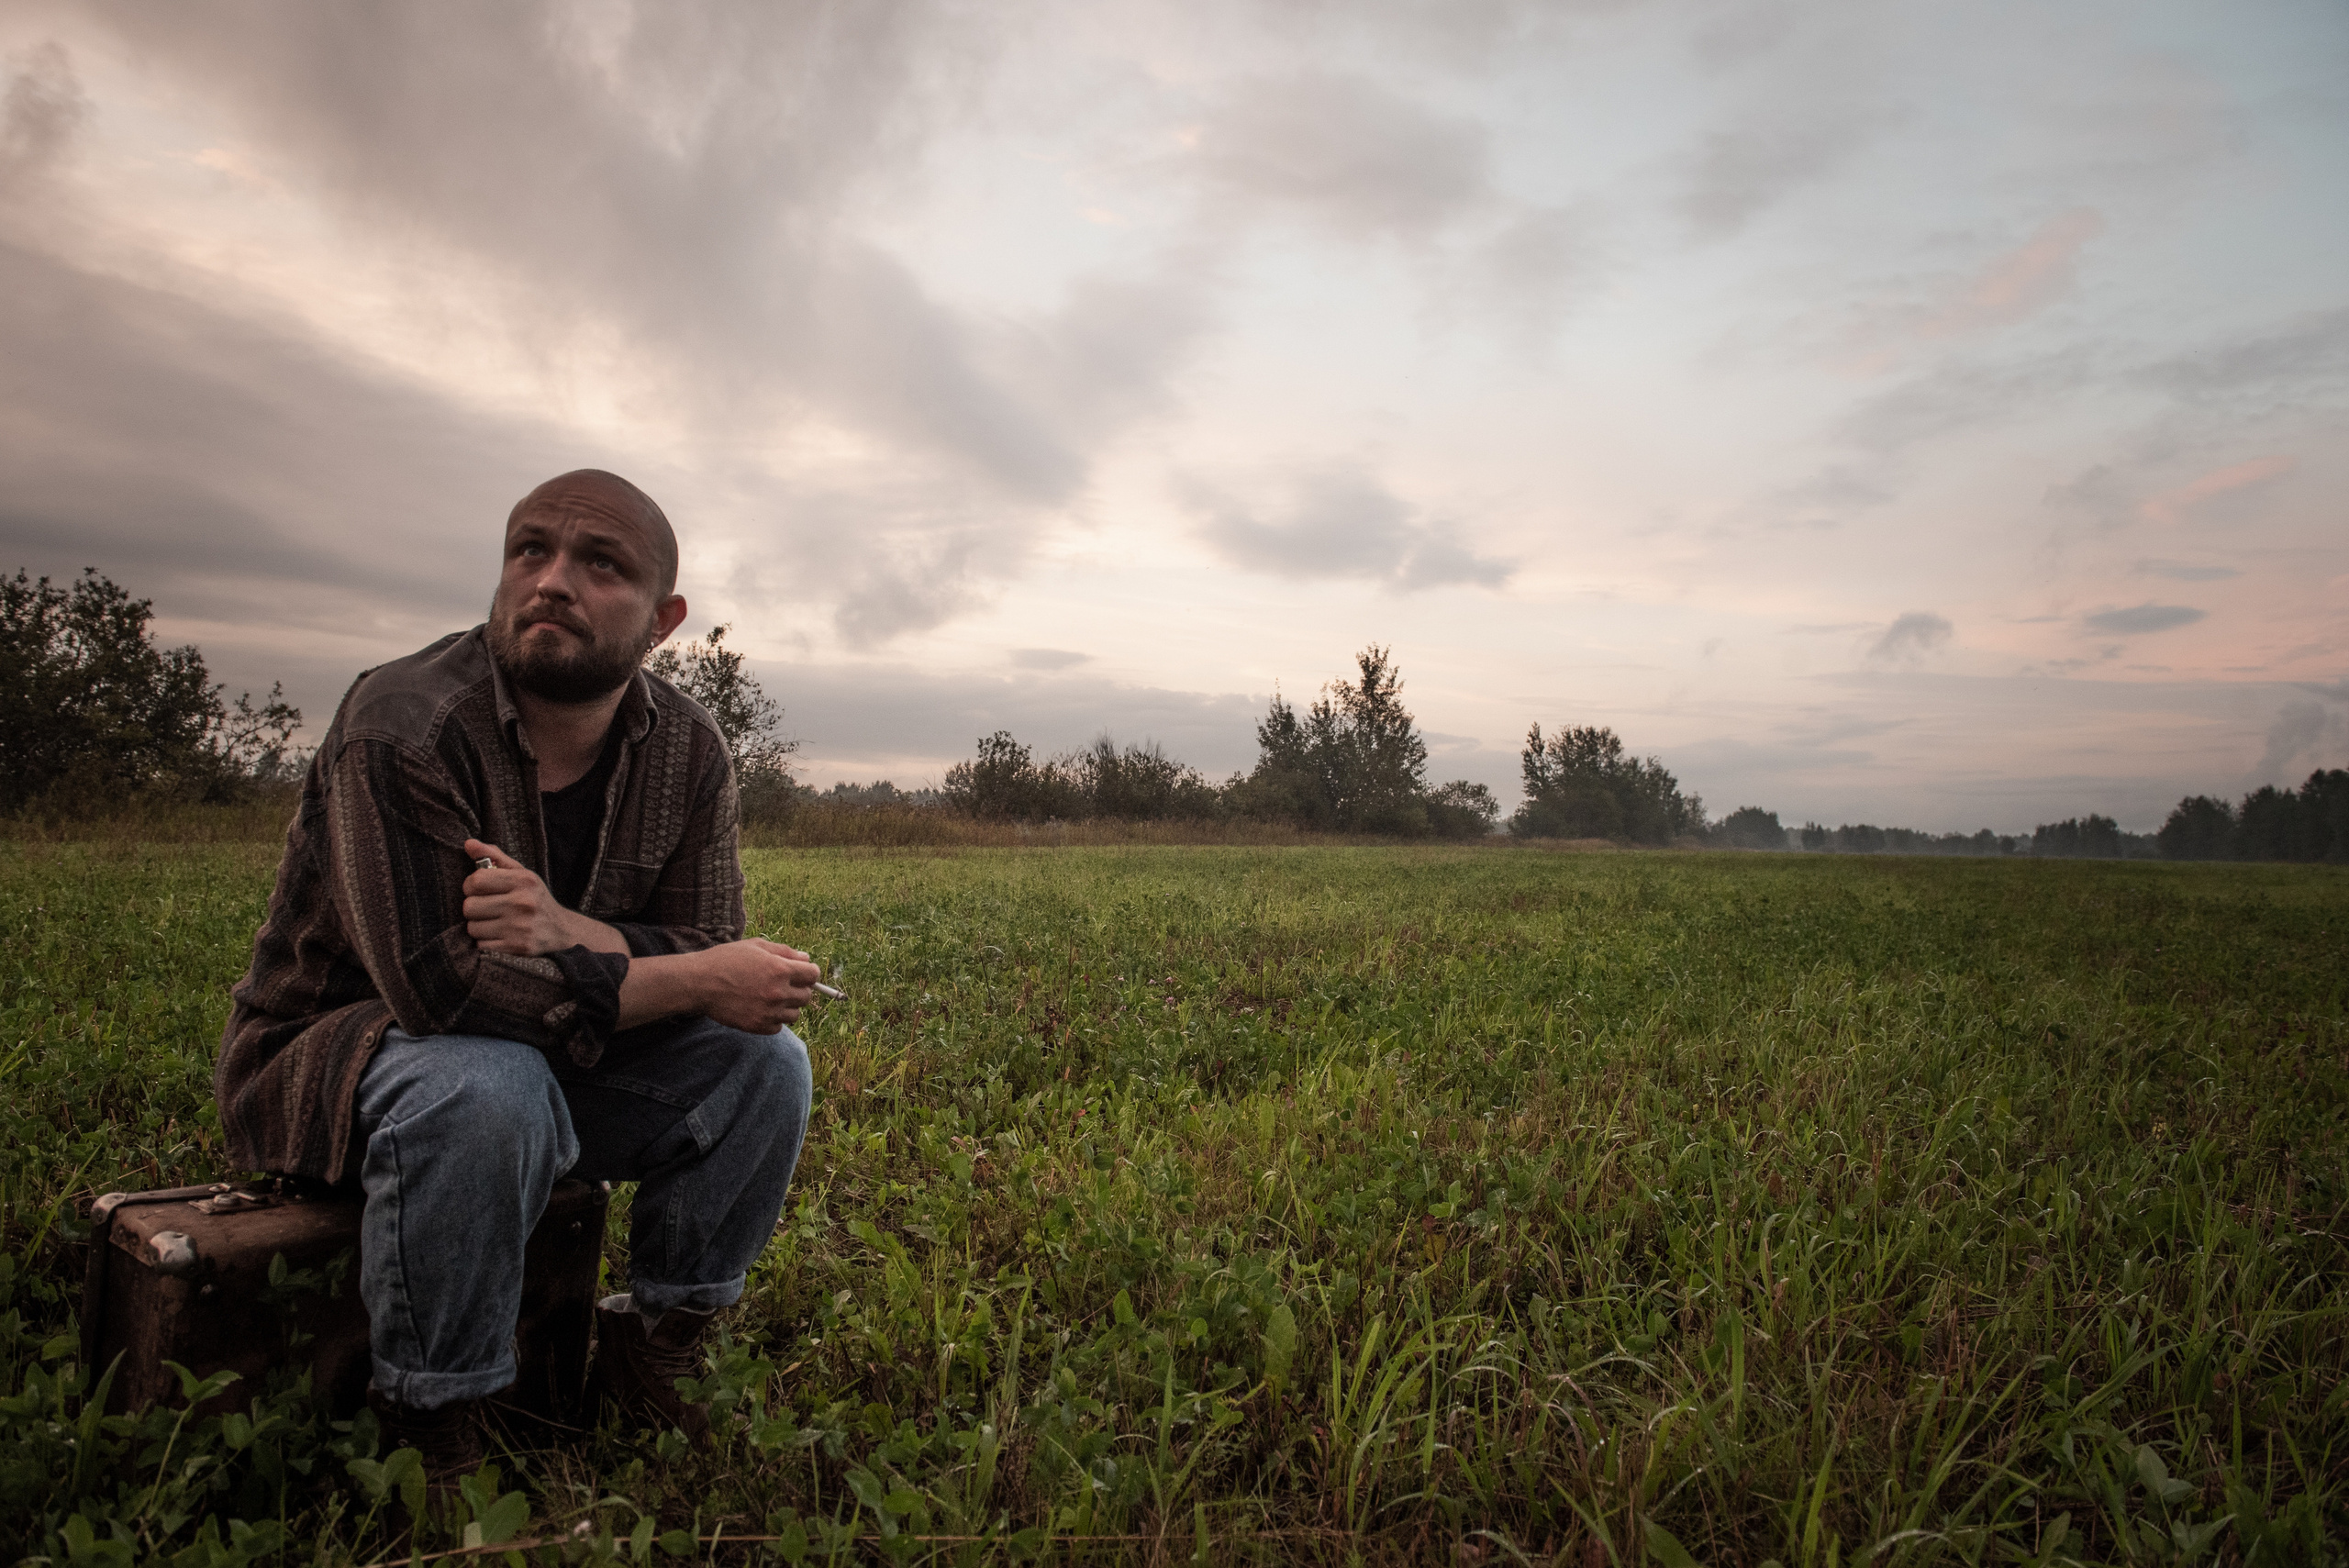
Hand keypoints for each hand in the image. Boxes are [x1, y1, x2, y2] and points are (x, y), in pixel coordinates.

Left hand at [463, 839, 596, 955]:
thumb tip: (468, 843)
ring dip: (479, 927)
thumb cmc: (535, 898)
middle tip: (488, 909)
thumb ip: (495, 857)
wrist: (562, 931)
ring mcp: (520, 927)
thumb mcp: (521, 874)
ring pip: (472, 928)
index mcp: (523, 880)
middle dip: (475, 908)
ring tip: (495, 923)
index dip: (471, 886)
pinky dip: (486, 942)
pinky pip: (481, 945)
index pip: (475, 880)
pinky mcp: (517, 948)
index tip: (480, 890)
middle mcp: (522, 902)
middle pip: (469, 906)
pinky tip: (500, 936)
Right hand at [688, 938, 821, 1031]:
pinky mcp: (758, 1026)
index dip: (808, 972)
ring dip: (787, 1006)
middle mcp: (778, 992)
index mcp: (780, 969)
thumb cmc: (726, 960)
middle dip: (799, 989)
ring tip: (770, 998)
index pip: (813, 974)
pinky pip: (779, 1027)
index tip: (800, 973)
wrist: (699, 983)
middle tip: (782, 985)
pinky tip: (761, 1009)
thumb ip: (784, 951)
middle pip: (807, 996)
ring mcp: (769, 1012)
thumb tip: (806, 958)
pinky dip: (774, 1020)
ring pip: (795, 1014)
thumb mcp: (756, 946)